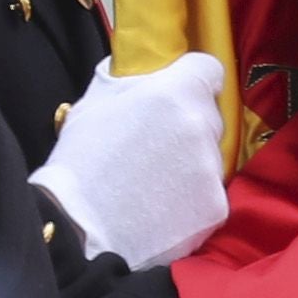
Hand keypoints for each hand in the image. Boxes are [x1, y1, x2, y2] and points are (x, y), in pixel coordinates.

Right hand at [35, 50, 232, 271]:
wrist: (81, 228)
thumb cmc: (81, 159)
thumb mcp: (96, 100)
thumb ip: (131, 79)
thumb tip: (147, 69)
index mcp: (174, 91)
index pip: (209, 69)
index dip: (193, 80)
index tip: (180, 93)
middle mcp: (201, 125)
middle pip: (210, 116)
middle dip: (189, 124)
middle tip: (156, 146)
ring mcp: (212, 168)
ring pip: (211, 157)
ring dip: (192, 164)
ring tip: (154, 183)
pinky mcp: (217, 206)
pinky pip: (210, 193)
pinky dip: (193, 200)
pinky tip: (162, 207)